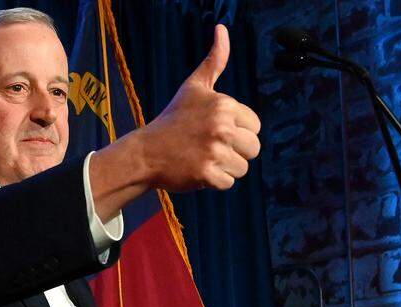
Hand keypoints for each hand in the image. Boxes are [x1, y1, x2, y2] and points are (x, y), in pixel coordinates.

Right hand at [136, 24, 261, 190]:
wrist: (144, 152)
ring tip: (202, 159)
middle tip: (208, 148)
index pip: (255, 127)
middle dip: (234, 152)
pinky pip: (227, 183)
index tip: (213, 132)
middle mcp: (221, 126)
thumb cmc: (172, 120)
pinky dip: (213, 182)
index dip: (237, 133)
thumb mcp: (194, 87)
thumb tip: (222, 29)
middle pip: (253, 149)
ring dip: (225, 169)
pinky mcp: (205, 172)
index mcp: (224, 105)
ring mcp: (213, 150)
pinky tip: (196, 171)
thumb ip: (215, 61)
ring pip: (242, 168)